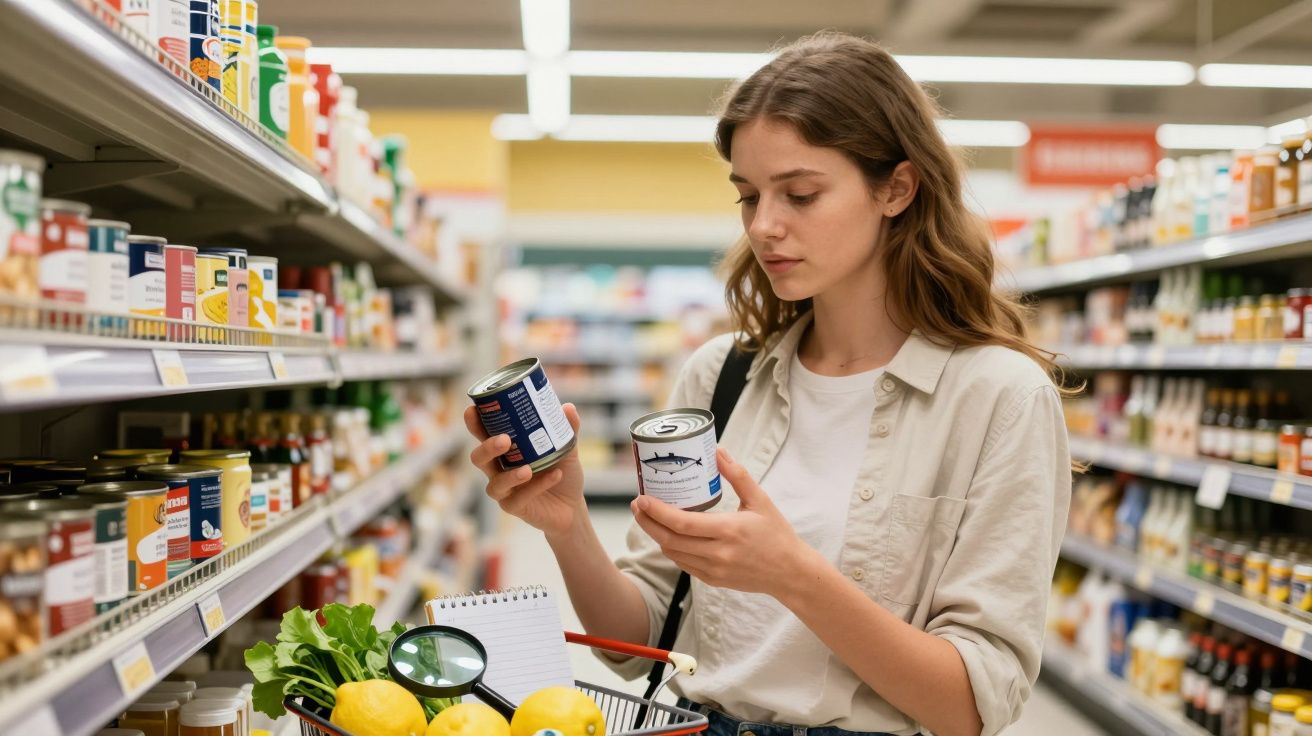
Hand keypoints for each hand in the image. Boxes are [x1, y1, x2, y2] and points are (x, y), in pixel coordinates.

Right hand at [465, 403, 586, 536]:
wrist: (572, 506)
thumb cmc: (562, 471)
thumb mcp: (567, 448)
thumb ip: (566, 429)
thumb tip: (568, 407)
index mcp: (505, 450)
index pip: (483, 435)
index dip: (474, 423)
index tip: (473, 409)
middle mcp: (498, 470)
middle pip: (479, 459)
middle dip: (487, 448)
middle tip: (504, 439)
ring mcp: (505, 491)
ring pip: (494, 484)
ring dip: (510, 476)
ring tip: (528, 469)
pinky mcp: (515, 508)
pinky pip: (520, 498)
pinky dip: (538, 486)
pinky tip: (555, 475)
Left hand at [632, 448, 818, 597]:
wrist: (789, 573)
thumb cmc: (776, 534)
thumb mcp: (760, 500)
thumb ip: (738, 475)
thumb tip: (717, 451)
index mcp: (729, 530)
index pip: (681, 522)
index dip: (656, 511)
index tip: (641, 498)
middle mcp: (718, 553)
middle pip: (669, 540)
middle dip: (647, 522)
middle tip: (637, 505)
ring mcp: (714, 569)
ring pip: (673, 553)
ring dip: (657, 535)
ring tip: (649, 517)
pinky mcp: (713, 580)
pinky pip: (683, 564)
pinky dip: (672, 548)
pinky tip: (669, 534)